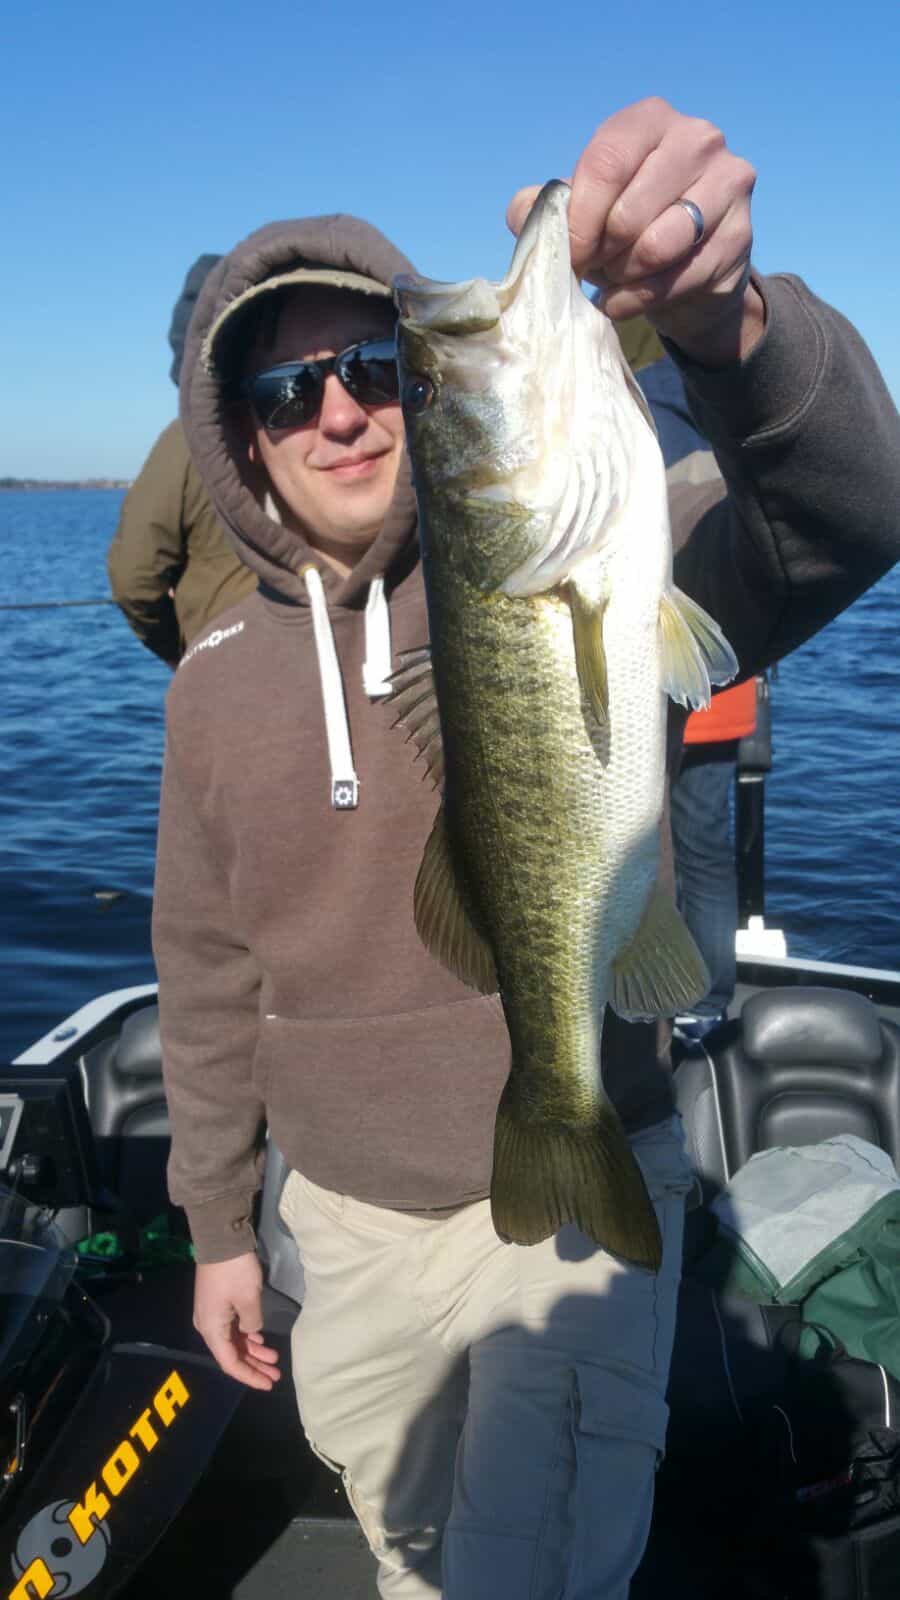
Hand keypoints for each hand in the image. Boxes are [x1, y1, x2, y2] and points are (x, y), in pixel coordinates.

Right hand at [193, 1254, 281, 1389]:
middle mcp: (207, 1326)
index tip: (269, 1383)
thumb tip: (251, 1332)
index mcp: (211, 1329)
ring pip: (233, 1341)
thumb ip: (252, 1324)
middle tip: (275, 1373)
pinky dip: (247, 1336)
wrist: (220, 1239)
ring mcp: (212, 1314)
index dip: (249, 1376)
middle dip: (253, 1366)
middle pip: (231, 1354)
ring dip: (252, 1351)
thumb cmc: (234, 1272)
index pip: (230, 1363)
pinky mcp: (218, 1303)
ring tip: (274, 1358)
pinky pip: (232, 1328)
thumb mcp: (249, 1300)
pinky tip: (261, 1339)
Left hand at [507, 98, 762, 365]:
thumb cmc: (625, 229)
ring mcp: (729, 182)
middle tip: (596, 266)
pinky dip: (641, 298)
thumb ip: (547, 206)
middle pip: (629, 210)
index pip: (606, 163)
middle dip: (602, 252)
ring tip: (616, 277)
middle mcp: (697, 138)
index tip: (569, 254)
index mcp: (651, 120)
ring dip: (624, 275)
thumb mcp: (582, 211)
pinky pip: (679, 277)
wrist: (686, 272)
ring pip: (657, 245)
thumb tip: (523, 212)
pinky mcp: (741, 233)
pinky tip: (626, 300)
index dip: (579, 218)